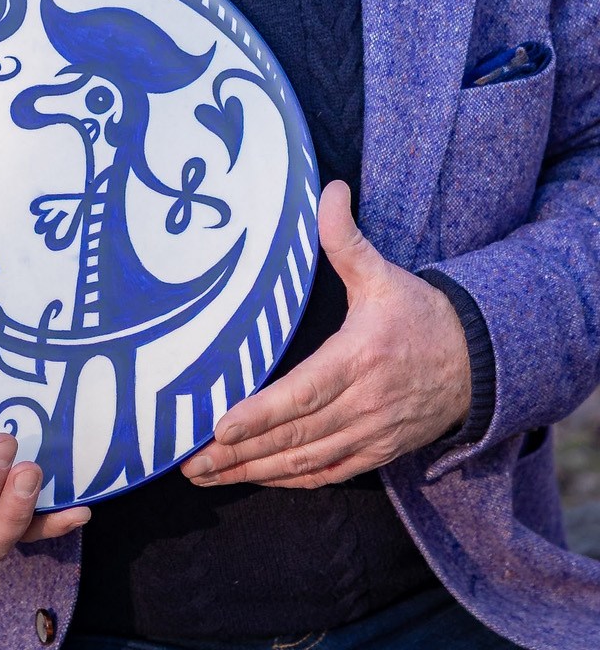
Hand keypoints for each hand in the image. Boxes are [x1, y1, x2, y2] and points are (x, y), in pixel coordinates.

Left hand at [181, 180, 472, 489]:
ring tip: (207, 476)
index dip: (261, 414)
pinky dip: (291, 481)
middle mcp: (364, 404)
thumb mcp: (381, 272)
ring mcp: (371, 434)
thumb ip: (346, 237)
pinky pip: (329, 474)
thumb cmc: (420, 314)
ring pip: (306, 462)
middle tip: (191, 463)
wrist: (478, 361)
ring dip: (254, 472)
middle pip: (294, 437)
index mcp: (359, 358)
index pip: (303, 393)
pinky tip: (256, 478)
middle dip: (239, 453)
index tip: (220, 427)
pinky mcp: (378, 451)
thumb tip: (329, 189)